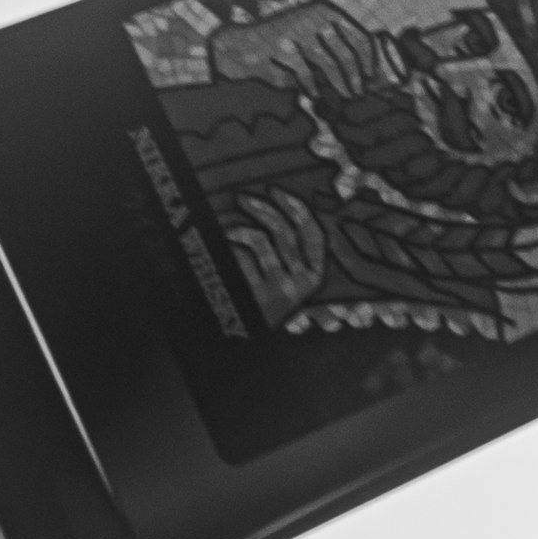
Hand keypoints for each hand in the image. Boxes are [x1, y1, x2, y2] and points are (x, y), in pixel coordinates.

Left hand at [224, 191, 331, 314]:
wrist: (245, 347)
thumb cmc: (262, 307)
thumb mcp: (286, 284)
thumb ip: (287, 255)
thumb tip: (275, 210)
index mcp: (313, 276)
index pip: (313, 233)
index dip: (296, 208)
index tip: (277, 191)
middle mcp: (301, 282)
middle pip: (284, 231)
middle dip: (262, 208)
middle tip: (243, 198)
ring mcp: (278, 289)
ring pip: (260, 240)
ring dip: (238, 229)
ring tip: (227, 231)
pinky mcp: (255, 294)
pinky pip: (241, 258)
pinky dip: (229, 249)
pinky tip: (224, 252)